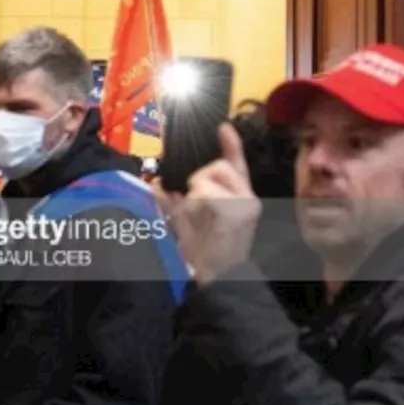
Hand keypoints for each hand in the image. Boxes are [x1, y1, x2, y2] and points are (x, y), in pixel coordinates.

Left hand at [156, 123, 261, 284]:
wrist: (218, 276)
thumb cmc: (203, 250)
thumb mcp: (183, 223)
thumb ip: (172, 203)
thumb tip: (157, 187)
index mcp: (236, 195)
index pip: (235, 163)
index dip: (230, 144)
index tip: (222, 127)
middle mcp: (246, 196)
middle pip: (216, 166)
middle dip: (198, 181)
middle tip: (194, 205)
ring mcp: (246, 202)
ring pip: (205, 180)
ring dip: (194, 198)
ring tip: (198, 220)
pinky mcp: (239, 210)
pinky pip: (205, 195)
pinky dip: (196, 207)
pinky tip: (200, 222)